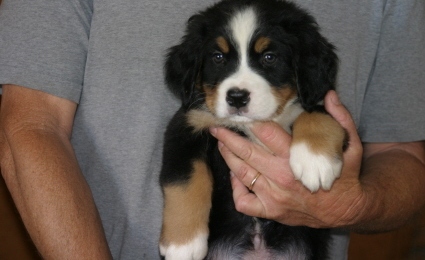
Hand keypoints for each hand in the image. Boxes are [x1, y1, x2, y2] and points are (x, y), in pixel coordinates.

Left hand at [209, 91, 364, 227]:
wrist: (347, 210)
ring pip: (241, 173)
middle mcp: (282, 176)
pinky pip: (243, 201)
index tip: (241, 115)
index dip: (251, 122)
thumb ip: (340, 118)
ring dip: (228, 157)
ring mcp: (274, 196)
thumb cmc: (345, 176)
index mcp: (297, 158)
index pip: (267, 134)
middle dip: (228, 137)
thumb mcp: (350, 145)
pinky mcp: (270, 211)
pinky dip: (235, 188)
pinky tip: (235, 176)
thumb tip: (329, 94)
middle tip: (216, 127)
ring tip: (220, 144)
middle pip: (247, 151)